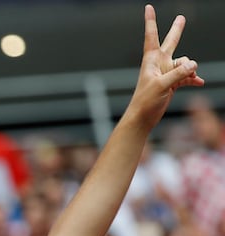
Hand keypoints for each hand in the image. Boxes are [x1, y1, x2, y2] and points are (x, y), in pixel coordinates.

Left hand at [128, 4, 204, 127]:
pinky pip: (186, 76)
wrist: (143, 118)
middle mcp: (158, 64)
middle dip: (176, 30)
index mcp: (151, 60)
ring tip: (192, 77)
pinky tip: (199, 82)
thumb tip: (193, 64)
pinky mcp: (171, 83)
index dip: (151, 21)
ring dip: (190, 69)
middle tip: (181, 17)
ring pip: (184, 63)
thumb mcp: (162, 85)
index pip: (151, 36)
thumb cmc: (145, 101)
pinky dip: (192, 78)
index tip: (148, 7)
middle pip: (170, 42)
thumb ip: (178, 73)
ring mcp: (165, 73)